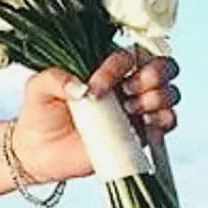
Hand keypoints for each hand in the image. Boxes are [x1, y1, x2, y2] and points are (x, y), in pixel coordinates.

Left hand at [11, 47, 181, 182]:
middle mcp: (126, 84)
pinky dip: (163, 121)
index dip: (115, 69)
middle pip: (163, 67)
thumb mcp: (38, 88)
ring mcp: (136, 109)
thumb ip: (54, 78)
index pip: (127, 56)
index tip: (92, 89)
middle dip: (153, 75)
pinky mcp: (140, 133)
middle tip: (128, 91)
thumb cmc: (40, 113)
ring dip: (157, 98)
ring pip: (169, 93)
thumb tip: (82, 87)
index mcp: (105, 68)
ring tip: (129, 109)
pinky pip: (167, 123)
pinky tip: (144, 126)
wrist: (39, 152)